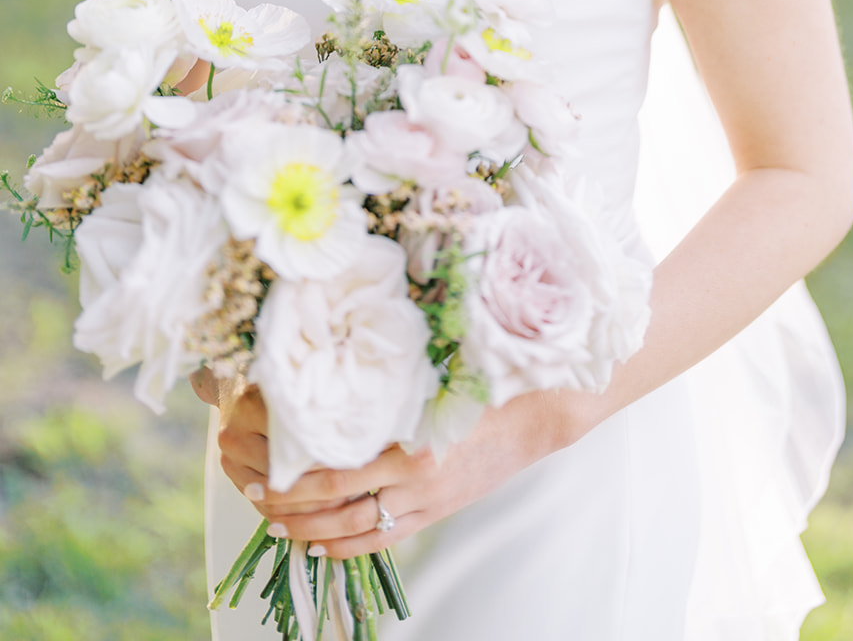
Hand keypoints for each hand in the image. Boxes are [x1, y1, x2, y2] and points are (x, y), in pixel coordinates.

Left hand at [218, 387, 592, 559]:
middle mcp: (413, 476)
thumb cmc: (481, 381)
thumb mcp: (430, 375)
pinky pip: (382, 540)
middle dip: (287, 500)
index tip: (259, 464)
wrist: (533, 415)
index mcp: (408, 437)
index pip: (334, 465)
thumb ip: (384, 384)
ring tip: (275, 524)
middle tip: (250, 491)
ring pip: (352, 526)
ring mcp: (423, 501)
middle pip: (334, 499)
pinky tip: (319, 546)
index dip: (291, 470)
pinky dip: (346, 547)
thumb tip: (330, 373)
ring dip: (309, 528)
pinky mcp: (434, 514)